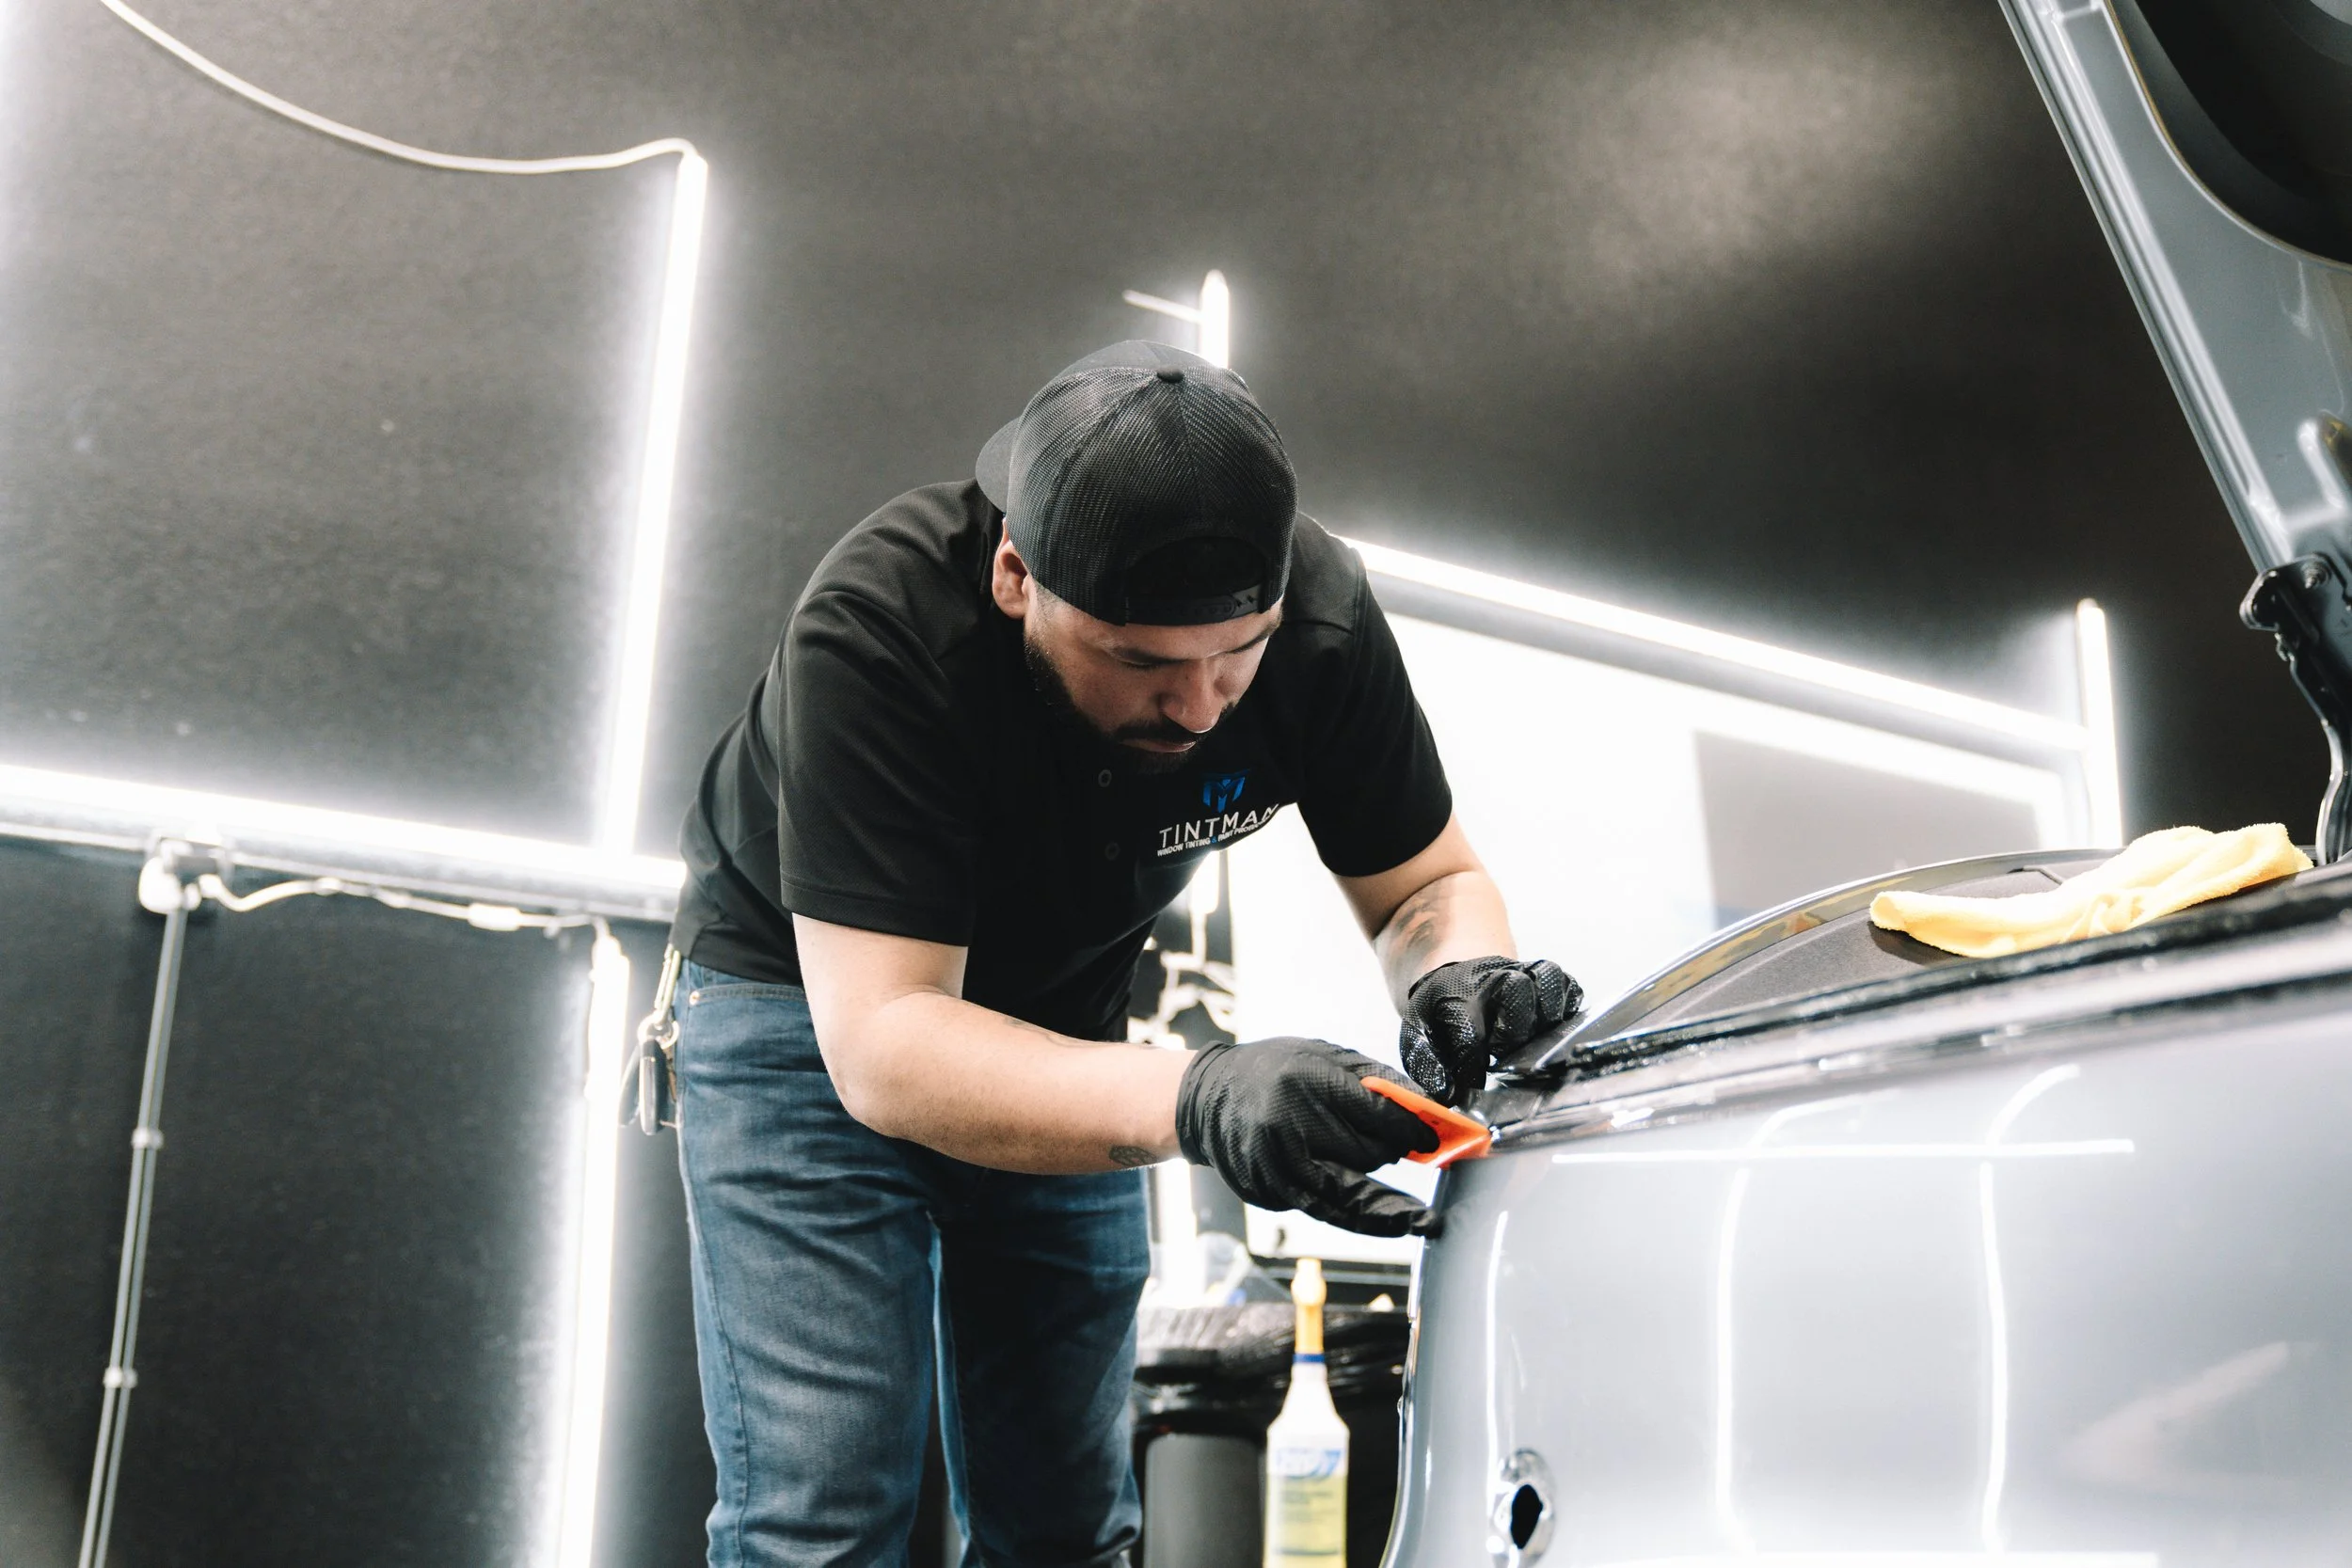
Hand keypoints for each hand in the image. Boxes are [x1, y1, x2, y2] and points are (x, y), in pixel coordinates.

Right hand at [1175, 1037, 1442, 1236]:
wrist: (1206, 1099)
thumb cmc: (1272, 1070)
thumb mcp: (1321, 1055)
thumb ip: (1372, 1079)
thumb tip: (1427, 1107)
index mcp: (1306, 1083)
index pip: (1376, 1115)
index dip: (1413, 1132)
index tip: (1438, 1142)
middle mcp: (1288, 1127)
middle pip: (1365, 1156)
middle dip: (1391, 1155)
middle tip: (1414, 1153)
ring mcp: (1274, 1165)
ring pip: (1347, 1196)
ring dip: (1385, 1207)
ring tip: (1419, 1221)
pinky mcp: (1267, 1191)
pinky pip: (1319, 1207)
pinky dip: (1348, 1211)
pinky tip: (1378, 1218)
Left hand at [1399, 957, 1579, 1106]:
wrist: (1459, 975)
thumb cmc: (1441, 1011)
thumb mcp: (1418, 1032)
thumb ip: (1425, 1063)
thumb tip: (1447, 1093)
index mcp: (1457, 992)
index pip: (1470, 1031)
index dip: (1472, 1067)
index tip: (1469, 1088)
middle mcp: (1496, 976)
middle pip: (1517, 991)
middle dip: (1513, 1033)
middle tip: (1501, 1054)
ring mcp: (1527, 973)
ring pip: (1549, 986)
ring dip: (1544, 1019)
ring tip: (1529, 1043)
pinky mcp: (1551, 980)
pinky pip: (1571, 991)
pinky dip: (1567, 1013)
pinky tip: (1550, 1032)